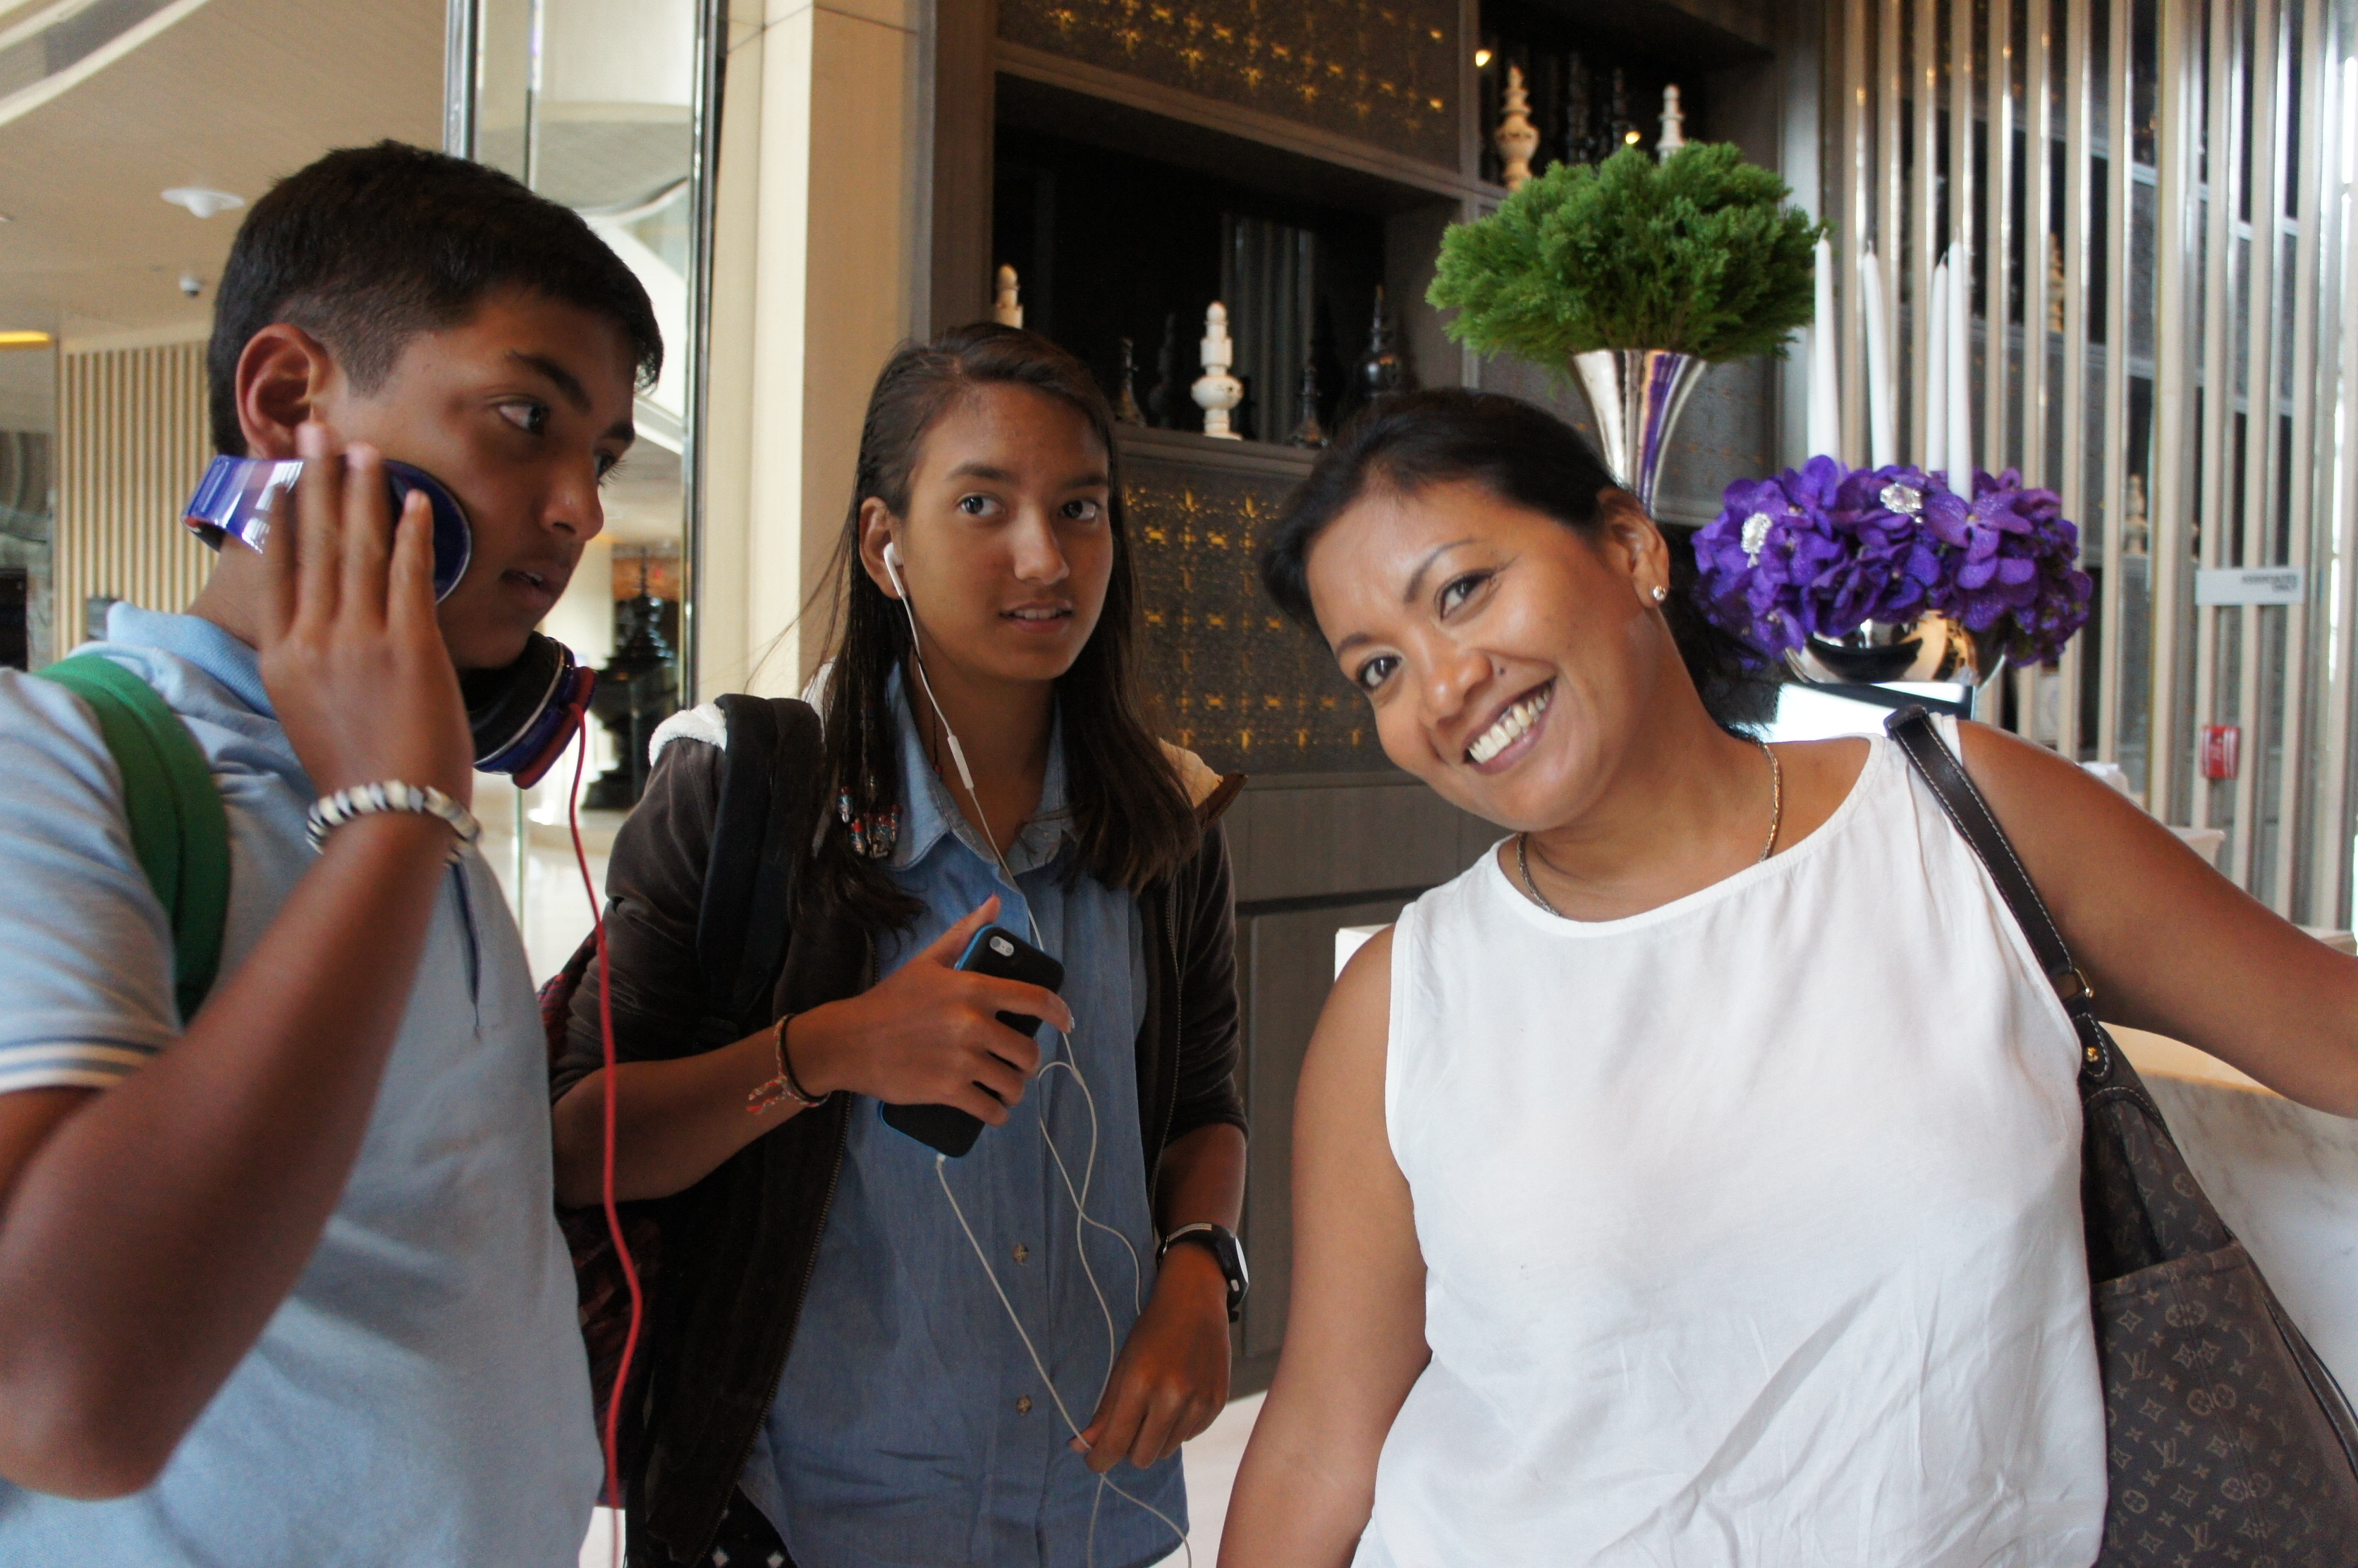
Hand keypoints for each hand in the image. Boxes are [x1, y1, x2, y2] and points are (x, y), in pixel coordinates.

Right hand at [256, 423, 473, 808]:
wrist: (386, 814)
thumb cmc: (359, 777)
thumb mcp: (310, 714)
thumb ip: (313, 667)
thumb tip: (323, 636)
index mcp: (284, 657)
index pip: (277, 570)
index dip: (281, 517)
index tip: (281, 478)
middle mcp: (315, 638)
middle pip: (314, 543)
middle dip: (317, 481)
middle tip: (315, 431)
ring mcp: (361, 638)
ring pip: (358, 548)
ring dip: (362, 493)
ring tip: (364, 450)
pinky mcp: (410, 645)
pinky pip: (410, 574)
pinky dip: (413, 533)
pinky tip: (415, 500)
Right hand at [791, 897, 1073, 1126]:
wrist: (848, 1042)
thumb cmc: (889, 1001)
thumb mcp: (927, 961)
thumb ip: (964, 933)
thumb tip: (993, 904)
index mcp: (973, 989)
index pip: (1035, 999)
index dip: (1059, 1013)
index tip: (1067, 1023)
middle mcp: (973, 1024)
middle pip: (1028, 1051)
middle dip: (1027, 1062)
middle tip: (1017, 1065)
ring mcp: (962, 1060)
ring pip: (1013, 1084)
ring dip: (1014, 1091)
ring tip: (1006, 1090)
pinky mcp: (947, 1090)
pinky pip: (990, 1110)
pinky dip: (997, 1115)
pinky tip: (994, 1112)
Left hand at [1073, 1240, 1231, 1472]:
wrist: (1195, 1302)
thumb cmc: (1152, 1332)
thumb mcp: (1122, 1366)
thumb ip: (1104, 1411)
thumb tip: (1080, 1448)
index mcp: (1140, 1383)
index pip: (1115, 1444)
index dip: (1099, 1460)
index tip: (1093, 1462)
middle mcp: (1172, 1396)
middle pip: (1142, 1457)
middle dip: (1129, 1450)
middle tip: (1126, 1430)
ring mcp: (1198, 1401)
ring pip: (1167, 1450)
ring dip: (1155, 1439)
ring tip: (1154, 1407)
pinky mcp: (1217, 1403)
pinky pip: (1189, 1436)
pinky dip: (1178, 1428)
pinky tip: (1177, 1400)